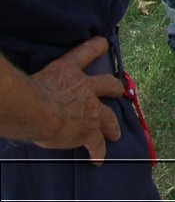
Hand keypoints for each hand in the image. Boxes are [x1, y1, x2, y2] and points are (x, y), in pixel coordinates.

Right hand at [31, 38, 124, 163]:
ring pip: (108, 116)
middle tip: (118, 91)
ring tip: (115, 133)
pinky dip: (98, 151)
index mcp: (68, 71)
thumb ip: (40, 86)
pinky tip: (98, 159)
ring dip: (112, 125)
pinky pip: (97, 143)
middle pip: (107, 84)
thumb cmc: (28, 93)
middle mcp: (85, 87)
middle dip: (114, 88)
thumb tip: (29, 93)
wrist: (38, 110)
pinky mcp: (90, 130)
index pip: (86, 51)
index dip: (96, 46)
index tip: (104, 43)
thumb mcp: (36, 81)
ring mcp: (91, 109)